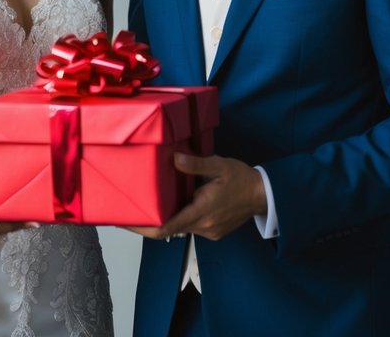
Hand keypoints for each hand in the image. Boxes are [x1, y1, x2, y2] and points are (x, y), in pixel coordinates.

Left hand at [123, 153, 266, 241]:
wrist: (265, 196)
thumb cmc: (242, 179)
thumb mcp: (220, 165)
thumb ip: (197, 164)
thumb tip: (176, 159)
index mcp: (203, 211)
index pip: (166, 227)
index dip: (143, 227)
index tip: (125, 222)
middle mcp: (204, 225)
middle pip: (167, 230)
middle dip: (146, 223)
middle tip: (124, 211)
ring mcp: (208, 231)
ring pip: (178, 228)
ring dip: (162, 219)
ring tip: (143, 205)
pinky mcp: (212, 231)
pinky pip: (189, 226)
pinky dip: (177, 217)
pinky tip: (169, 205)